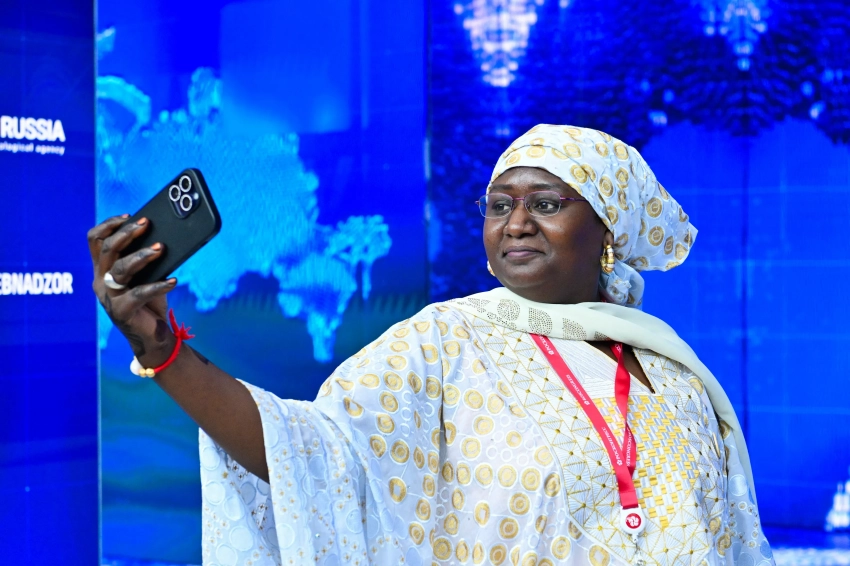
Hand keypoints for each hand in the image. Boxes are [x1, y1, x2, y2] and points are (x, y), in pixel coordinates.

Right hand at [88, 215, 177, 363]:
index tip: (130, 215)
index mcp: (103, 268)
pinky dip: (158, 286)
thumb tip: (161, 236)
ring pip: (120, 270)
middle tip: (146, 224)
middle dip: (126, 233)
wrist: (153, 335)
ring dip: (141, 256)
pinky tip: (173, 281)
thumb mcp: (146, 275)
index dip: (109, 225)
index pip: (95, 240)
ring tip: (160, 248)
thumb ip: (146, 258)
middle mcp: (101, 280)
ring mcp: (109, 297)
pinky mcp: (121, 312)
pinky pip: (139, 294)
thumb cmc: (150, 300)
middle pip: (107, 250)